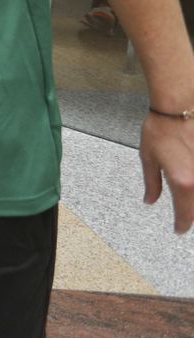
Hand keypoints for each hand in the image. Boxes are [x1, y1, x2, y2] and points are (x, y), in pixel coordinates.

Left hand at [140, 113, 193, 233]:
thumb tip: (150, 200)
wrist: (177, 109)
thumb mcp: (149, 159)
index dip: (182, 224)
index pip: (186, 213)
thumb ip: (152, 184)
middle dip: (192, 215)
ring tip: (187, 203)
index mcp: (183, 182)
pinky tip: (190, 186)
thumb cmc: (160, 131)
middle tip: (186, 219)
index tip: (178, 229)